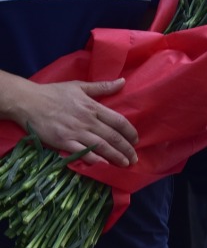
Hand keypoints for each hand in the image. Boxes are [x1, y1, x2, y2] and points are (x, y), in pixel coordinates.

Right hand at [2, 78, 137, 166]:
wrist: (28, 102)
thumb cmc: (54, 93)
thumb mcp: (80, 86)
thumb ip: (102, 87)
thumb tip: (123, 81)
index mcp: (93, 107)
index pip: (118, 121)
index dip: (130, 132)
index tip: (136, 140)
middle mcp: (87, 121)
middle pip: (113, 137)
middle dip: (126, 149)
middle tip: (134, 158)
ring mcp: (75, 132)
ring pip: (101, 147)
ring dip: (115, 157)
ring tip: (125, 164)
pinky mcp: (62, 142)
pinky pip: (82, 153)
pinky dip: (94, 160)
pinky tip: (103, 165)